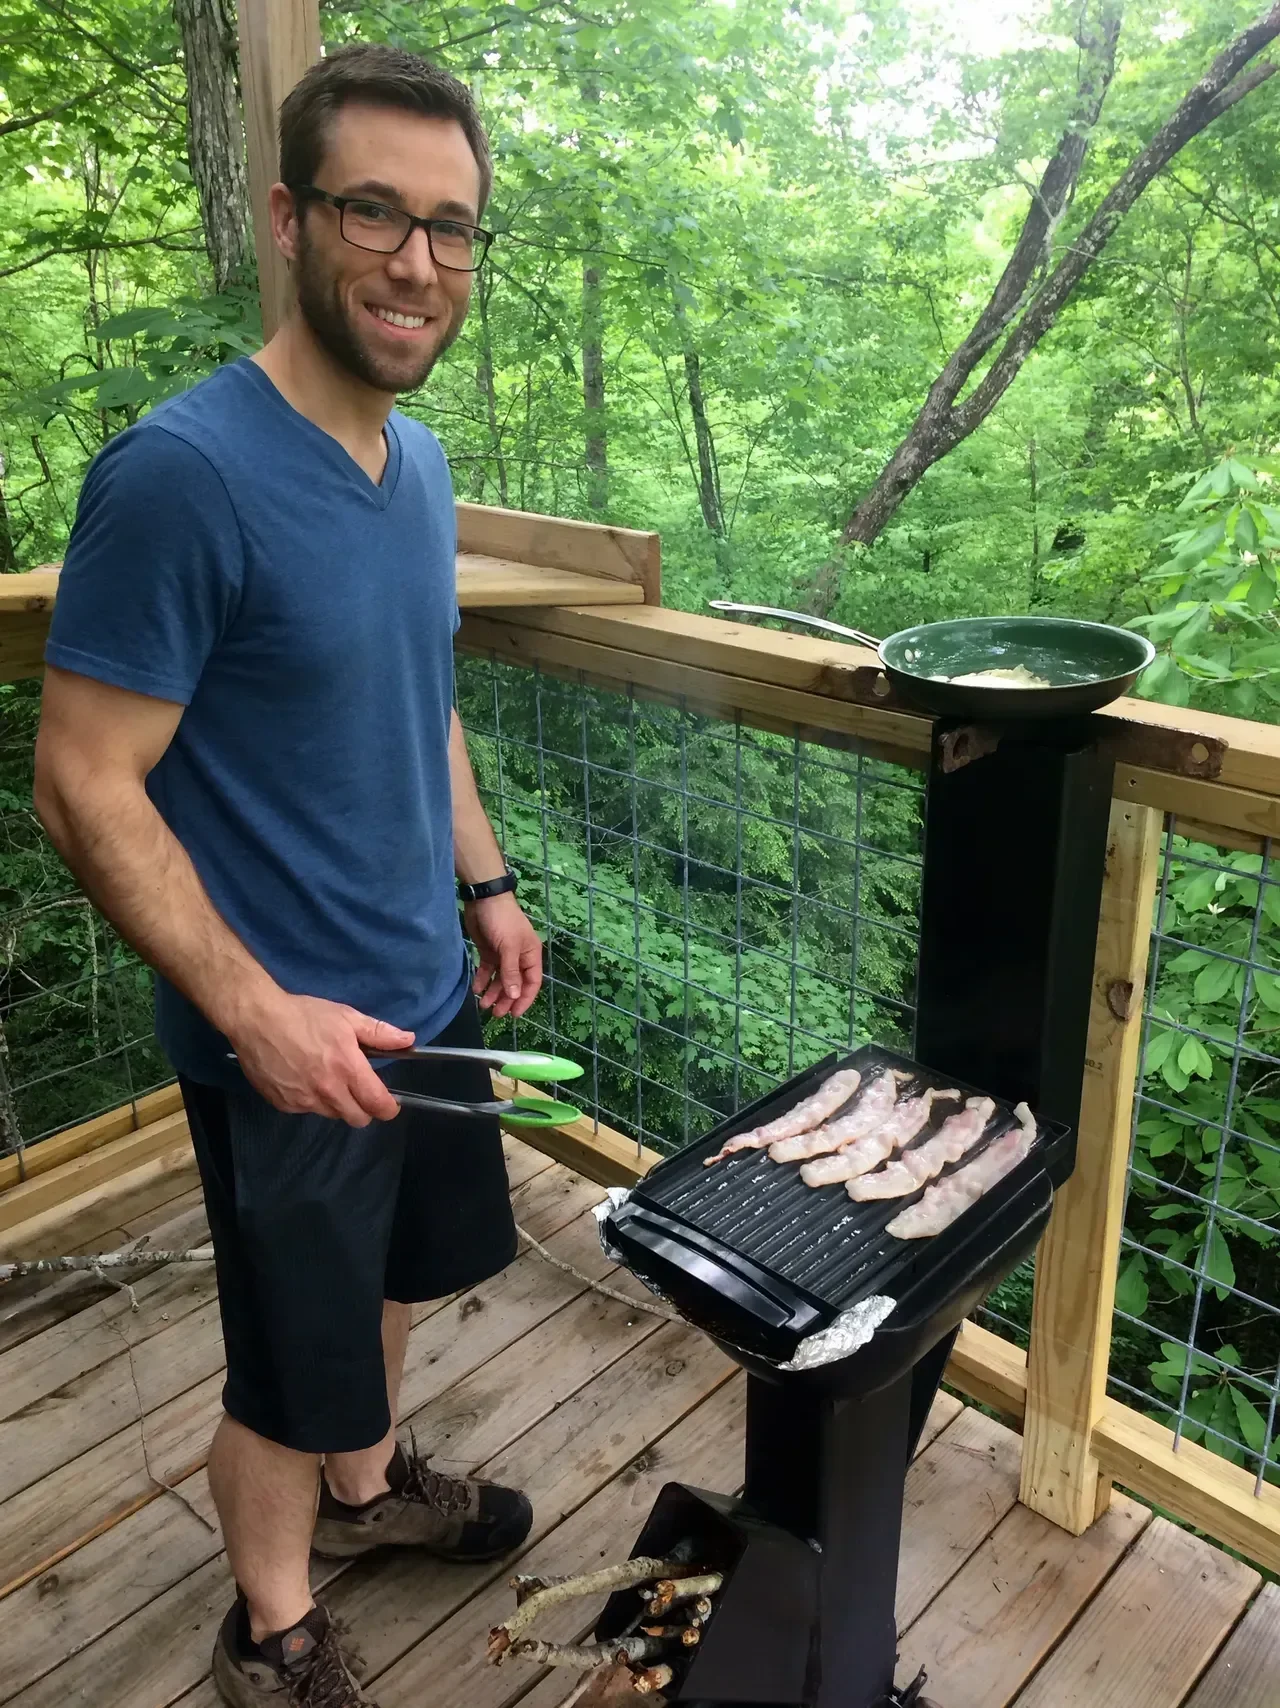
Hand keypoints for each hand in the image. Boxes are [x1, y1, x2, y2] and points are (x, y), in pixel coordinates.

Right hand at [227, 991, 412, 1124]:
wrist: (256, 1019)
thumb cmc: (304, 1015)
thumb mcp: (346, 1017)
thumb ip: (378, 1033)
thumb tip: (408, 1040)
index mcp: (347, 1069)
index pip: (377, 1104)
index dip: (388, 1108)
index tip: (389, 1104)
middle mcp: (327, 1090)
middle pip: (357, 1119)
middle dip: (363, 1109)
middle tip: (358, 1090)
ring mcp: (303, 1100)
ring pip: (331, 1115)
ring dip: (336, 1104)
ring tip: (327, 1080)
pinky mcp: (283, 1104)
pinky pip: (306, 1111)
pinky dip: (311, 1101)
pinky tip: (303, 1080)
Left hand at [465, 893, 542, 1018]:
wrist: (484, 899)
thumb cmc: (502, 921)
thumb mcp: (509, 947)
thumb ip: (511, 972)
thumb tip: (514, 996)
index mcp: (531, 955)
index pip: (532, 982)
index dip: (524, 999)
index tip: (514, 1015)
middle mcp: (518, 957)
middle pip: (514, 984)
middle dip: (506, 999)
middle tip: (495, 1013)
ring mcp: (503, 955)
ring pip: (500, 979)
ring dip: (493, 992)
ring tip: (483, 1005)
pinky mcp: (488, 951)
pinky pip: (487, 971)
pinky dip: (482, 980)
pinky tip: (476, 989)